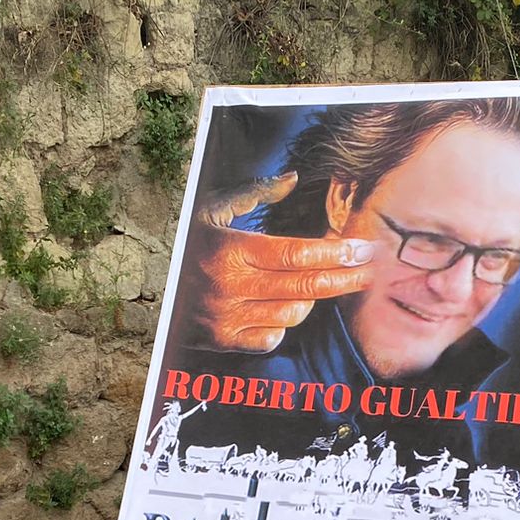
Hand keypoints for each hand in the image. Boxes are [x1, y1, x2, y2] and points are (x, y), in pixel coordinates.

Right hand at [174, 172, 376, 351]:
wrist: (152, 288)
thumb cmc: (190, 244)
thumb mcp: (212, 209)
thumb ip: (253, 194)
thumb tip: (292, 179)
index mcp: (229, 249)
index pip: (296, 254)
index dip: (334, 253)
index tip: (361, 250)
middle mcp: (229, 286)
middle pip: (303, 287)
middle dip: (343, 279)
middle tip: (368, 271)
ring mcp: (227, 317)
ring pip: (292, 315)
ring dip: (312, 300)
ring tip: (321, 285)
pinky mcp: (224, 341)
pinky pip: (271, 338)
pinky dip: (283, 324)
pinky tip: (284, 308)